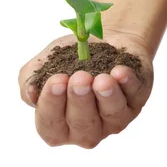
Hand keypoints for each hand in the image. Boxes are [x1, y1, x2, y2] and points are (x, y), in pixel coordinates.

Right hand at [18, 30, 153, 148]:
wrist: (101, 38)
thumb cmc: (69, 57)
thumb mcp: (45, 64)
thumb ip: (30, 79)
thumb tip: (31, 93)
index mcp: (58, 125)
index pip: (50, 126)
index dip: (52, 105)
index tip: (56, 80)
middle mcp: (86, 129)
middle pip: (83, 126)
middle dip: (80, 102)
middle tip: (79, 77)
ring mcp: (113, 119)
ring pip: (112, 116)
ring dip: (107, 97)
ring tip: (102, 79)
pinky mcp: (136, 103)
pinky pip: (134, 97)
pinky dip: (128, 84)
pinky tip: (120, 71)